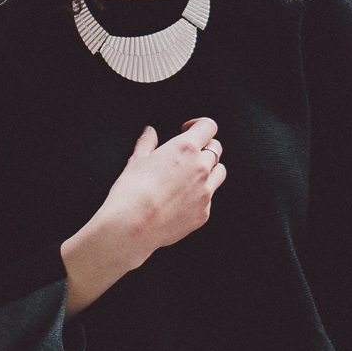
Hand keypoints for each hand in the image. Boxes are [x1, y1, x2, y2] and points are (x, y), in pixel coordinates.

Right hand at [88, 118, 226, 265]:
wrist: (133, 225)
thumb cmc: (132, 191)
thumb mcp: (136, 160)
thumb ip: (147, 142)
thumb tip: (150, 132)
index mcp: (186, 148)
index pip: (208, 126)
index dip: (199, 125)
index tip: (188, 129)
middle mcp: (201, 167)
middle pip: (216, 148)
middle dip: (203, 148)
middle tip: (187, 155)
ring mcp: (205, 192)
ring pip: (219, 172)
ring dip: (210, 170)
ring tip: (190, 176)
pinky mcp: (204, 212)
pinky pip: (209, 198)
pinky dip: (200, 195)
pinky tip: (182, 199)